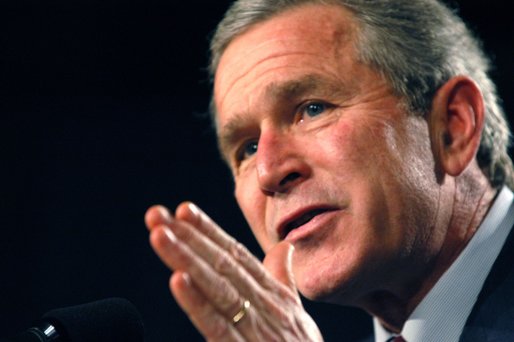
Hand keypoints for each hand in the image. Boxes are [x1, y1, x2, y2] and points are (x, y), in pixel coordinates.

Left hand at [145, 202, 322, 340]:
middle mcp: (263, 304)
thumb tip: (283, 246)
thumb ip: (284, 279)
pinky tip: (177, 281)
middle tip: (157, 214)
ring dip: (186, 258)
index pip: (236, 254)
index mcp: (271, 293)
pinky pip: (217, 326)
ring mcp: (255, 327)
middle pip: (221, 263)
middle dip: (188, 236)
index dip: (209, 231)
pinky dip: (197, 303)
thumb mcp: (295, 313)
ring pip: (216, 286)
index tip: (183, 210)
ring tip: (160, 235)